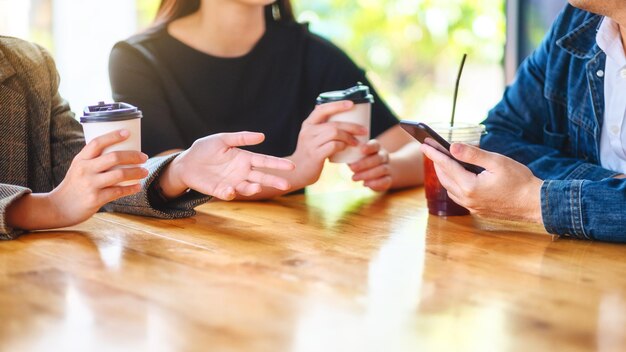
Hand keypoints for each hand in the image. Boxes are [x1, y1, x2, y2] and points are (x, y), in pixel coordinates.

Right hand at [6, 130, 148, 229]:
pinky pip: (118, 191)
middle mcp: (85, 170)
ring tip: (145, 172)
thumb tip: (118, 152)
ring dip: (136, 172)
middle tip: (144, 157)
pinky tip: (138, 186)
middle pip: (114, 157)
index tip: (127, 133)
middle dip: (133, 156)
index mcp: (81, 159)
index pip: (98, 143)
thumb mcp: (78, 168)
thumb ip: (93, 160)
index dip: (113, 136)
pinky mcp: (95, 199)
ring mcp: (90, 184)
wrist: (58, 208)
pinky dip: (131, 188)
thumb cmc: (73, 186)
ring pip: (119, 174)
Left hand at [160, 132, 294, 199]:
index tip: (291, 166)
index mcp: (245, 159)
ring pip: (247, 187)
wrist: (186, 163)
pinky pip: (228, 193)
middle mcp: (242, 172)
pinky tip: (230, 189)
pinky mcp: (220, 190)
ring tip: (257, 187)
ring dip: (253, 189)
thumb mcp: (222, 139)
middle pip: (262, 177)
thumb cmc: (205, 149)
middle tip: (286, 185)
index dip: (278, 164)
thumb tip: (262, 136)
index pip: (265, 161)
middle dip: (274, 181)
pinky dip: (230, 192)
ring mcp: (232, 183)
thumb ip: (241, 138)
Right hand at [289, 101, 367, 185]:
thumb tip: (342, 116)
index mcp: (308, 124)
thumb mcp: (312, 137)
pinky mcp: (315, 155)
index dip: (337, 105)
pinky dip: (342, 146)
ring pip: (334, 133)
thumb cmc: (310, 153)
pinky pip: (333, 146)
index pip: (322, 109)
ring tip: (356, 142)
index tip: (352, 103)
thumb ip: (322, 128)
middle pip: (333, 124)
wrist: (298, 172)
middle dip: (352, 126)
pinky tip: (346, 148)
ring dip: (349, 137)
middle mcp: (307, 132)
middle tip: (364, 130)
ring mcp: (310, 143)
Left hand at [349, 139, 391, 191]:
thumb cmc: (363, 161)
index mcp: (376, 148)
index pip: (375, 145)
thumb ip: (351, 154)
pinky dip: (375, 183)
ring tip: (354, 178)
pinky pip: (385, 180)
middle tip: (352, 168)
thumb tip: (337, 152)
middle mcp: (384, 156)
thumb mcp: (357, 156)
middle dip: (364, 163)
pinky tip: (365, 184)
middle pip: (378, 158)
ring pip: (382, 169)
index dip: (369, 147)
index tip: (362, 150)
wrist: (380, 172)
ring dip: (367, 174)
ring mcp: (388, 167)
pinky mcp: (389, 179)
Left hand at [420, 142, 543, 222]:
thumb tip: (452, 147)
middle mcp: (467, 198)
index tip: (424, 145)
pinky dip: (453, 185)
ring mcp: (471, 206)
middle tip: (431, 149)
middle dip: (437, 162)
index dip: (434, 153)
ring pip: (449, 188)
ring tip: (441, 161)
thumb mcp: (496, 162)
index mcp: (470, 186)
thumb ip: (473, 154)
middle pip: (444, 177)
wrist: (535, 204)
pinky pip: (458, 196)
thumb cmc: (519, 181)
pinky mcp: (477, 210)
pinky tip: (456, 177)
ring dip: (444, 174)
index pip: (446, 166)